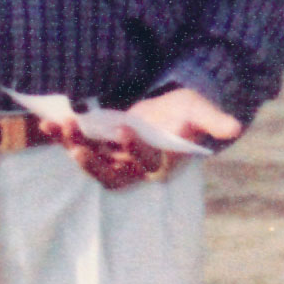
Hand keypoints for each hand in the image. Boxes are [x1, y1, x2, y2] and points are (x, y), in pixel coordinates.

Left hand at [42, 86, 241, 190]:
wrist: (168, 112)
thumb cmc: (185, 112)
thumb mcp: (199, 110)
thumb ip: (213, 120)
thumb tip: (236, 126)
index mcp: (163, 162)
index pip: (148, 162)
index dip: (134, 150)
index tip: (124, 130)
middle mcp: (138, 168)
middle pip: (112, 172)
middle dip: (93, 161)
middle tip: (78, 144)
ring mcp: (116, 160)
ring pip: (92, 161)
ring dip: (73, 147)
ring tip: (59, 127)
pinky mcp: (100, 148)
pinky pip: (79, 147)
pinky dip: (63, 138)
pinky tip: (47, 123)